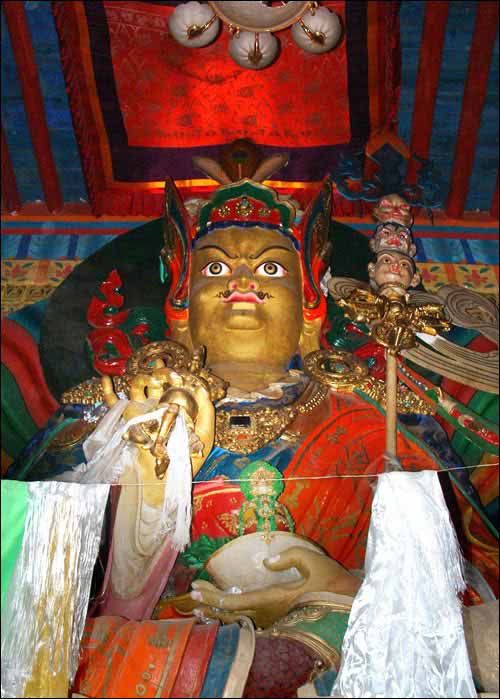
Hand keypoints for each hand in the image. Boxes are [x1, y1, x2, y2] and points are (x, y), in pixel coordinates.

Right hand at [102, 364, 215, 477]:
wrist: (167, 477)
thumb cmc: (189, 459)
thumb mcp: (205, 435)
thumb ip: (207, 412)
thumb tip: (202, 388)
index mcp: (176, 407)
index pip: (174, 384)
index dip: (177, 374)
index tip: (180, 369)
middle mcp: (158, 406)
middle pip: (155, 381)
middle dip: (160, 371)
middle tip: (165, 369)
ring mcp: (142, 411)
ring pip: (136, 387)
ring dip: (141, 378)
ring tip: (149, 378)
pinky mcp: (128, 419)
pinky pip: (114, 404)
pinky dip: (108, 391)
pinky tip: (106, 379)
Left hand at [176, 546, 360, 627]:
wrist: (349, 606)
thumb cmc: (331, 582)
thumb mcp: (313, 561)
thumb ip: (290, 557)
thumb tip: (267, 562)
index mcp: (275, 598)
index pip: (238, 601)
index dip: (215, 597)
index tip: (198, 589)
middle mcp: (270, 613)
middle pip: (233, 613)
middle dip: (211, 604)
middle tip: (193, 594)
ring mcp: (274, 619)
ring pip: (240, 619)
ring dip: (219, 612)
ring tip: (201, 605)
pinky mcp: (278, 619)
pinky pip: (249, 620)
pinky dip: (233, 615)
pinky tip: (224, 611)